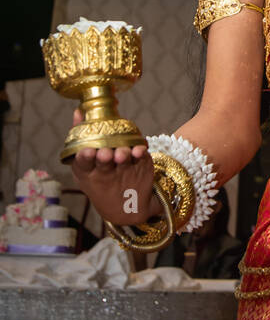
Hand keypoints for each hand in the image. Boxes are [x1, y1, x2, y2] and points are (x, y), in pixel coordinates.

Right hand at [69, 107, 155, 228]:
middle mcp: (105, 172)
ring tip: (122, 153)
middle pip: (104, 163)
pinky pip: (141, 159)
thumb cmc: (101, 177)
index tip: (87, 151)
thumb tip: (79, 111)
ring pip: (123, 161)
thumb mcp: (87, 165)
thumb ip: (83, 136)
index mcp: (87, 171)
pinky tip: (140, 149)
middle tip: (105, 153)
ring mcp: (124, 171)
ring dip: (122, 155)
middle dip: (104, 157)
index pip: (83, 163)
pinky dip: (140, 154)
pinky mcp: (141, 168)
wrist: (127, 207)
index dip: (84, 157)